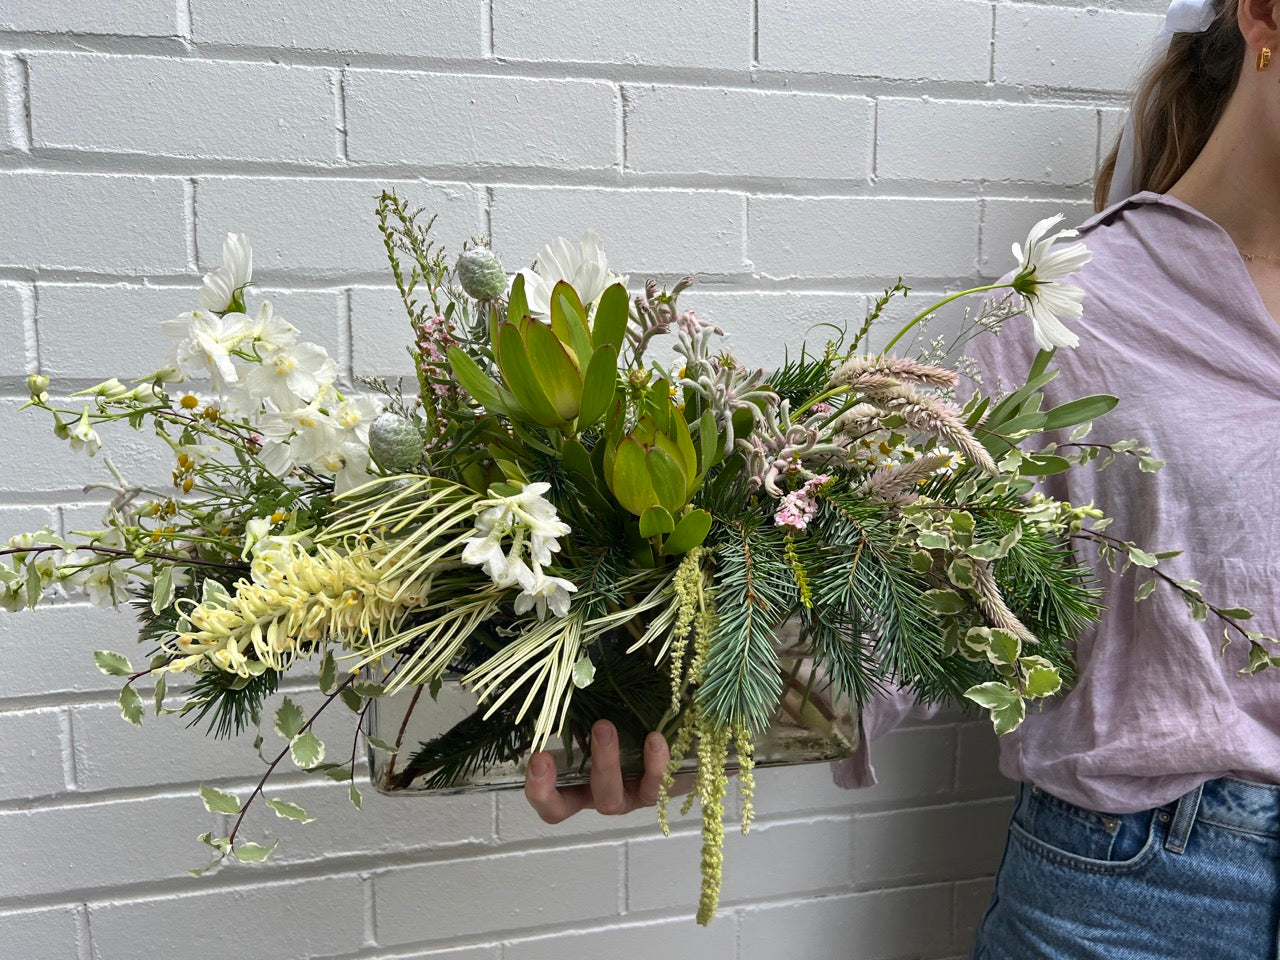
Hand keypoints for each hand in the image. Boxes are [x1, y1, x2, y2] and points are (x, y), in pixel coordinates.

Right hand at [524, 719, 672, 823]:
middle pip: (567, 806)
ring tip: (606, 726)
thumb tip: (568, 675)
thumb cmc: (631, 722)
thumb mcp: (602, 714)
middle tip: (592, 728)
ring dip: (605, 763)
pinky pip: (654, 785)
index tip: (540, 756)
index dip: (537, 787)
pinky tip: (655, 738)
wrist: (682, 742)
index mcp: (575, 781)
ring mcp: (626, 798)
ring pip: (609, 799)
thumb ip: (580, 705)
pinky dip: (653, 762)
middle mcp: (597, 795)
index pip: (547, 800)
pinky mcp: (657, 792)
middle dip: (561, 771)